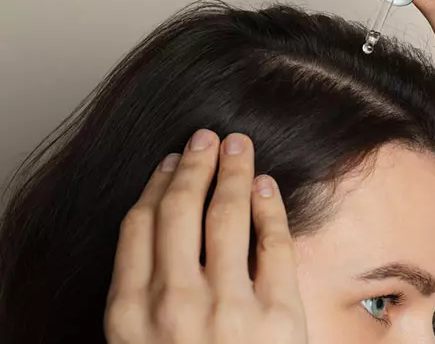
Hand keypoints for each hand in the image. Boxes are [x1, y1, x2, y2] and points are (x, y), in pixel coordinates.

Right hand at [104, 130, 306, 342]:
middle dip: (195, 165)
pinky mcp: (277, 316)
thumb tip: (159, 228)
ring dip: (233, 171)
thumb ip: (142, 294)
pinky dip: (270, 206)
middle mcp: (174, 305)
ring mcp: (227, 310)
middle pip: (180, 210)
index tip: (171, 163)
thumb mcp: (140, 342)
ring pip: (227, 216)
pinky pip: (273, 244)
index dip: (157, 184)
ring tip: (238, 146)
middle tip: (205, 138)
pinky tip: (266, 185)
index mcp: (130, 313)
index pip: (139, 226)